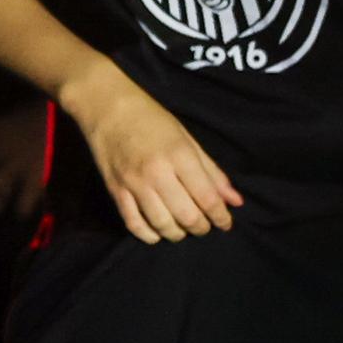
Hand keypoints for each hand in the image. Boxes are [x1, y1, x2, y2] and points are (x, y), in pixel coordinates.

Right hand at [67, 65, 241, 242]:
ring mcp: (134, 183)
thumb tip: (235, 201)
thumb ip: (212, 172)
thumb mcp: (187, 139)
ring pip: (162, 225)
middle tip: (205, 226)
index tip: (226, 223)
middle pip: (187, 216)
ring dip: (178, 234)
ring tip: (183, 229)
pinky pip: (134, 224)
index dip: (221, 217)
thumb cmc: (152, 119)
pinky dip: (149, 235)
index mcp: (180, 155)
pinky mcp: (116, 190)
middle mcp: (157, 172)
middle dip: (201, 228)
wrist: (107, 107)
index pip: (207, 197)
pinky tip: (158, 232)